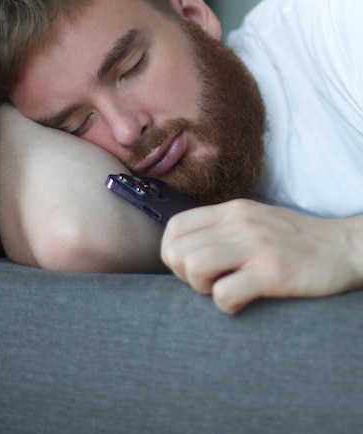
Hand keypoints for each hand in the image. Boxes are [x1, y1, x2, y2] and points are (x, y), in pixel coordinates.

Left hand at [161, 199, 362, 313]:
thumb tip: (187, 250)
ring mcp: (255, 246)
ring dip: (200, 288)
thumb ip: (222, 229)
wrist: (344, 248)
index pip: (175, 226)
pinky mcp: (272, 272)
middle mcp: (239, 223)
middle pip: (177, 250)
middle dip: (182, 274)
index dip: (172, 252)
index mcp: (232, 210)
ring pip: (194, 267)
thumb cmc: (295, 240)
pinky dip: (225, 305)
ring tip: (221, 290)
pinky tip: (241, 302)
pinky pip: (224, 293)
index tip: (189, 268)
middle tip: (205, 284)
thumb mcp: (254, 221)